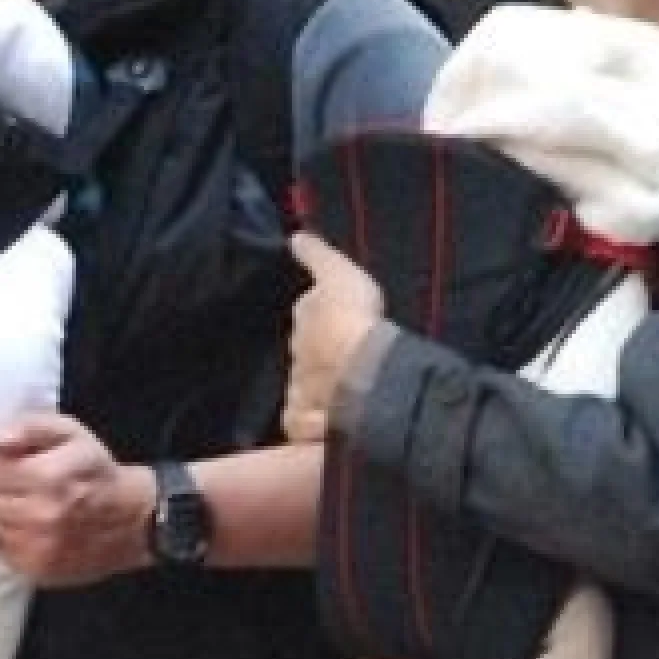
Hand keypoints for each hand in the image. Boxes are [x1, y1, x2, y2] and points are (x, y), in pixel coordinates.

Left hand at [0, 413, 153, 586]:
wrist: (131, 520)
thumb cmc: (97, 470)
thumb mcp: (72, 432)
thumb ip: (30, 427)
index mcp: (46, 477)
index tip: (11, 460)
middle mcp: (38, 516)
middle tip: (17, 481)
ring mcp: (35, 549)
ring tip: (25, 502)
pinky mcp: (34, 571)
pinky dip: (9, 533)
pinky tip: (30, 524)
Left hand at [283, 231, 383, 443]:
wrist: (364, 374)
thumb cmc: (354, 319)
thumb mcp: (339, 273)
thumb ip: (317, 255)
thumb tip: (294, 237)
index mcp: (305, 316)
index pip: (308, 312)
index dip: (320, 314)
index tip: (332, 317)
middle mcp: (296, 351)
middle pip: (306, 348)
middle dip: (318, 350)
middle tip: (342, 353)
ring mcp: (299, 387)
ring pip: (306, 383)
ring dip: (318, 384)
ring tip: (342, 387)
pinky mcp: (303, 421)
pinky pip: (304, 420)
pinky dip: (311, 420)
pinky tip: (326, 422)